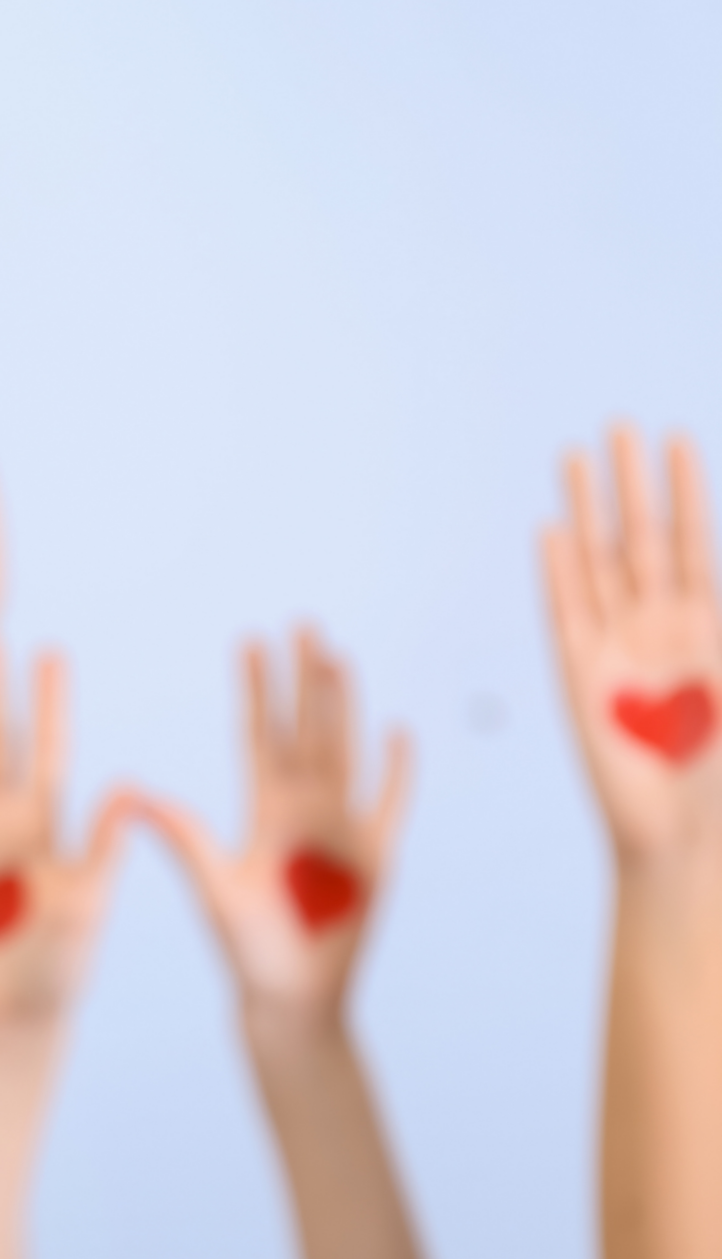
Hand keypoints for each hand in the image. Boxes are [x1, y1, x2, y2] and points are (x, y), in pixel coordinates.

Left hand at [139, 631, 410, 1028]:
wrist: (292, 998)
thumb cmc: (246, 950)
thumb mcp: (214, 890)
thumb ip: (185, 841)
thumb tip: (137, 797)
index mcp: (262, 811)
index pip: (259, 735)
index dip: (257, 689)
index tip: (251, 639)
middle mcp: (302, 810)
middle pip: (306, 729)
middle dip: (305, 679)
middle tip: (304, 623)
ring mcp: (342, 829)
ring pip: (346, 751)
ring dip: (345, 707)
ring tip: (341, 657)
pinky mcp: (378, 857)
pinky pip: (390, 804)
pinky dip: (396, 771)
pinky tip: (398, 731)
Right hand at [543, 428, 721, 866]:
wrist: (686, 835)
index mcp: (707, 628)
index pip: (691, 542)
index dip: (686, 491)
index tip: (677, 439)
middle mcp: (658, 628)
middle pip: (640, 537)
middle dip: (632, 482)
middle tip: (619, 424)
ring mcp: (616, 648)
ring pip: (598, 561)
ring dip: (588, 509)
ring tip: (575, 457)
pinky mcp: (580, 678)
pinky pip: (567, 612)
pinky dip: (560, 572)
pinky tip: (552, 531)